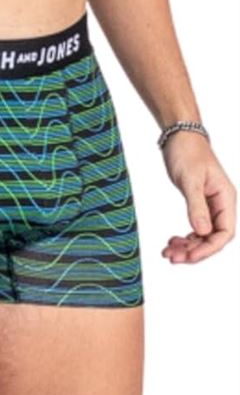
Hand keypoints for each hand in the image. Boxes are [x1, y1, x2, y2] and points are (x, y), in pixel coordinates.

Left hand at [160, 132, 236, 263]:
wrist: (180, 137)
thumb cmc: (188, 152)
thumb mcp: (190, 180)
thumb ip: (196, 206)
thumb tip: (202, 232)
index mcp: (226, 198)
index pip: (225, 233)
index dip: (208, 248)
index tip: (189, 256)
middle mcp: (221, 205)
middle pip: (213, 238)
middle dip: (194, 250)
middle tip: (172, 257)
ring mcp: (211, 206)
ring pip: (203, 236)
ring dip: (187, 247)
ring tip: (168, 252)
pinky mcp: (199, 205)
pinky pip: (196, 229)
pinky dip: (185, 238)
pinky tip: (172, 241)